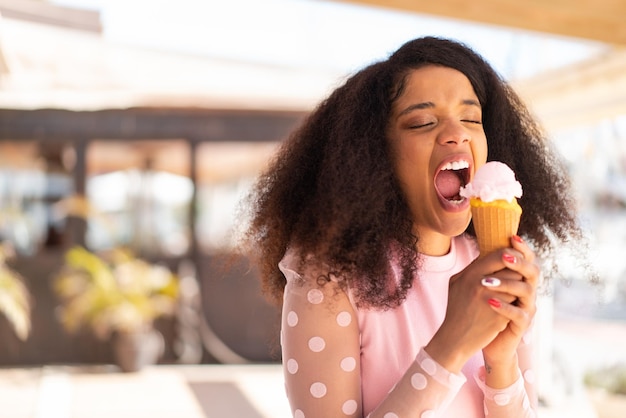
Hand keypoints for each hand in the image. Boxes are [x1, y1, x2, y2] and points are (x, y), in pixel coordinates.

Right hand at [425, 242, 527, 372]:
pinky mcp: (499, 315)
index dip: (511, 255)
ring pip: (517, 286)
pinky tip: (504, 309)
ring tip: (509, 294)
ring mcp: (491, 300)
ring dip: (516, 289)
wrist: (456, 337)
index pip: (500, 254)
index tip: (514, 260)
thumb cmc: (457, 308)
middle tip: (514, 278)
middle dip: (516, 274)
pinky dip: (513, 304)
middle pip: (513, 270)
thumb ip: (472, 267)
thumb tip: (489, 253)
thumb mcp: (457, 283)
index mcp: (470, 274)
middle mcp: (480, 284)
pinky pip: (515, 302)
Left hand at [481, 235, 539, 365]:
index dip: (522, 248)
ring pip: (527, 291)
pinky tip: (489, 302)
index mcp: (519, 279)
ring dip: (507, 284)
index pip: (526, 259)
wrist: (486, 340)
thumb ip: (487, 270)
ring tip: (486, 282)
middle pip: (533, 272)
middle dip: (520, 262)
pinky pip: (518, 314)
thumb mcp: (484, 287)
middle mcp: (527, 292)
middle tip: (505, 257)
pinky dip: (504, 307)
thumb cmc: (485, 310)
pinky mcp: (522, 325)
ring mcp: (526, 308)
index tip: (511, 236)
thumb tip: (481, 248)